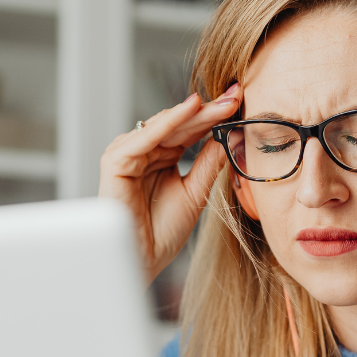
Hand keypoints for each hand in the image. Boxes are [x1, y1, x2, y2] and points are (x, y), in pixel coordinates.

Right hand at [99, 85, 242, 280]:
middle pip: (178, 124)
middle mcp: (141, 151)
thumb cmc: (162, 233)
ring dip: (194, 114)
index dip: (214, 116)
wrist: (143, 261)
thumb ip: (208, 163)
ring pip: (164, 125)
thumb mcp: (195, 192)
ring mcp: (126, 154)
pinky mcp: (115, 162)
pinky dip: (168, 122)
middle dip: (208, 110)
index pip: (188, 130)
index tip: (240, 102)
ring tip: (222, 103)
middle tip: (236, 94)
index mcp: (159, 157)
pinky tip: (190, 109)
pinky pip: (145, 137)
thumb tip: (229, 134)